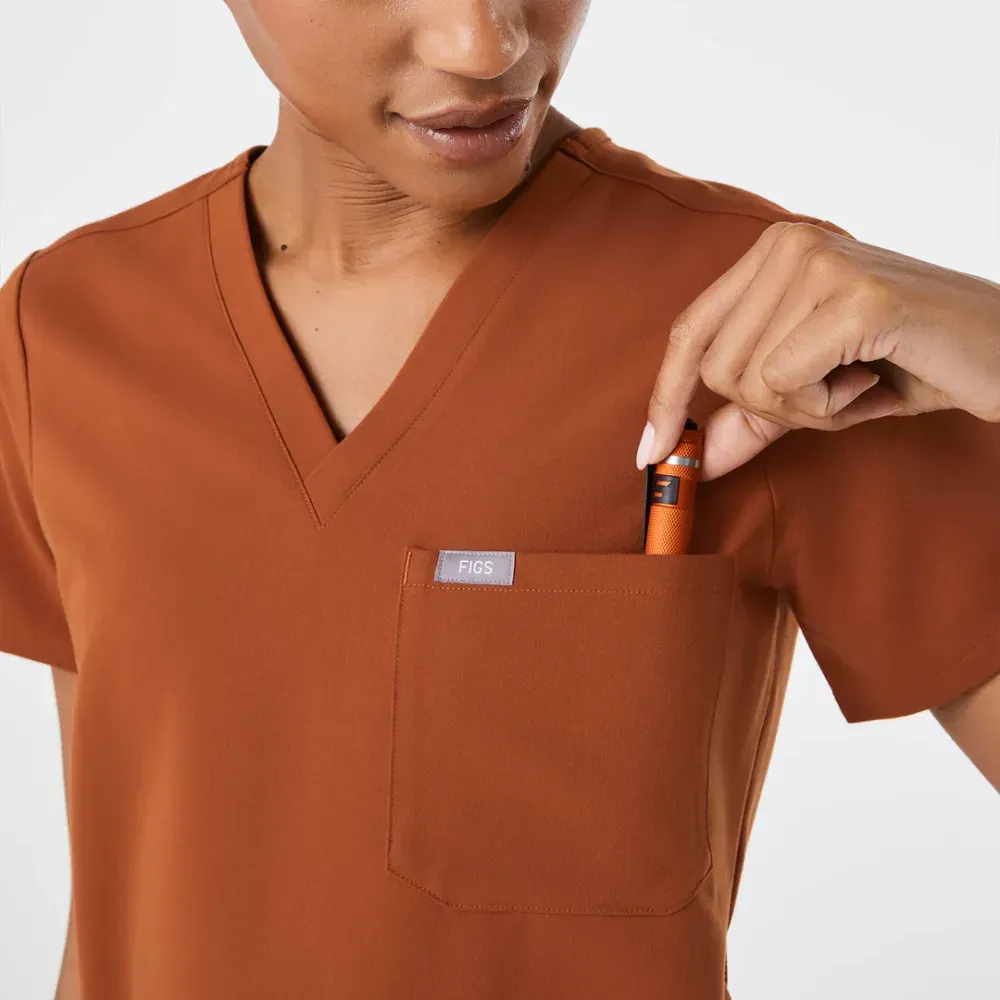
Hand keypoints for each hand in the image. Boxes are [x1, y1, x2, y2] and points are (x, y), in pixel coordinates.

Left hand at [635, 221, 999, 479]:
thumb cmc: (908, 363)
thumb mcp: (813, 392)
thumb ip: (747, 418)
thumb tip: (684, 457)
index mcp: (771, 253)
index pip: (689, 331)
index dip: (664, 397)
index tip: (650, 454)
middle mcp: (788, 244)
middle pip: (716, 370)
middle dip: (775, 408)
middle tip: (839, 388)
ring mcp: (821, 263)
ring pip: (750, 382)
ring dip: (809, 409)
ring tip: (862, 378)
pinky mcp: (854, 298)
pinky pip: (787, 384)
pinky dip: (831, 407)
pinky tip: (874, 379)